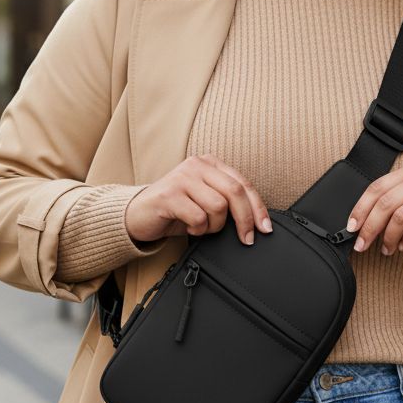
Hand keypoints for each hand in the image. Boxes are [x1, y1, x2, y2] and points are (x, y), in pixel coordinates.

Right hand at [124, 155, 273, 246]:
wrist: (138, 215)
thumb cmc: (174, 210)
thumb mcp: (204, 201)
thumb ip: (226, 201)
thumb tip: (255, 221)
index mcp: (209, 163)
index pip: (243, 183)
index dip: (258, 207)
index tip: (265, 228)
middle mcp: (197, 165)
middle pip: (235, 192)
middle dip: (245, 219)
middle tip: (247, 238)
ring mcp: (182, 178)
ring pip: (218, 206)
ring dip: (214, 226)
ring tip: (201, 227)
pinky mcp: (169, 194)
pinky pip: (198, 217)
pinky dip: (198, 230)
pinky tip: (188, 228)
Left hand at [345, 162, 402, 256]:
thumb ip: (389, 209)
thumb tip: (359, 225)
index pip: (378, 187)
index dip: (360, 209)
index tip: (352, 227)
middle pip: (387, 203)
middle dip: (370, 227)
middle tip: (362, 245)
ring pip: (401, 216)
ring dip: (389, 238)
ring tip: (387, 249)